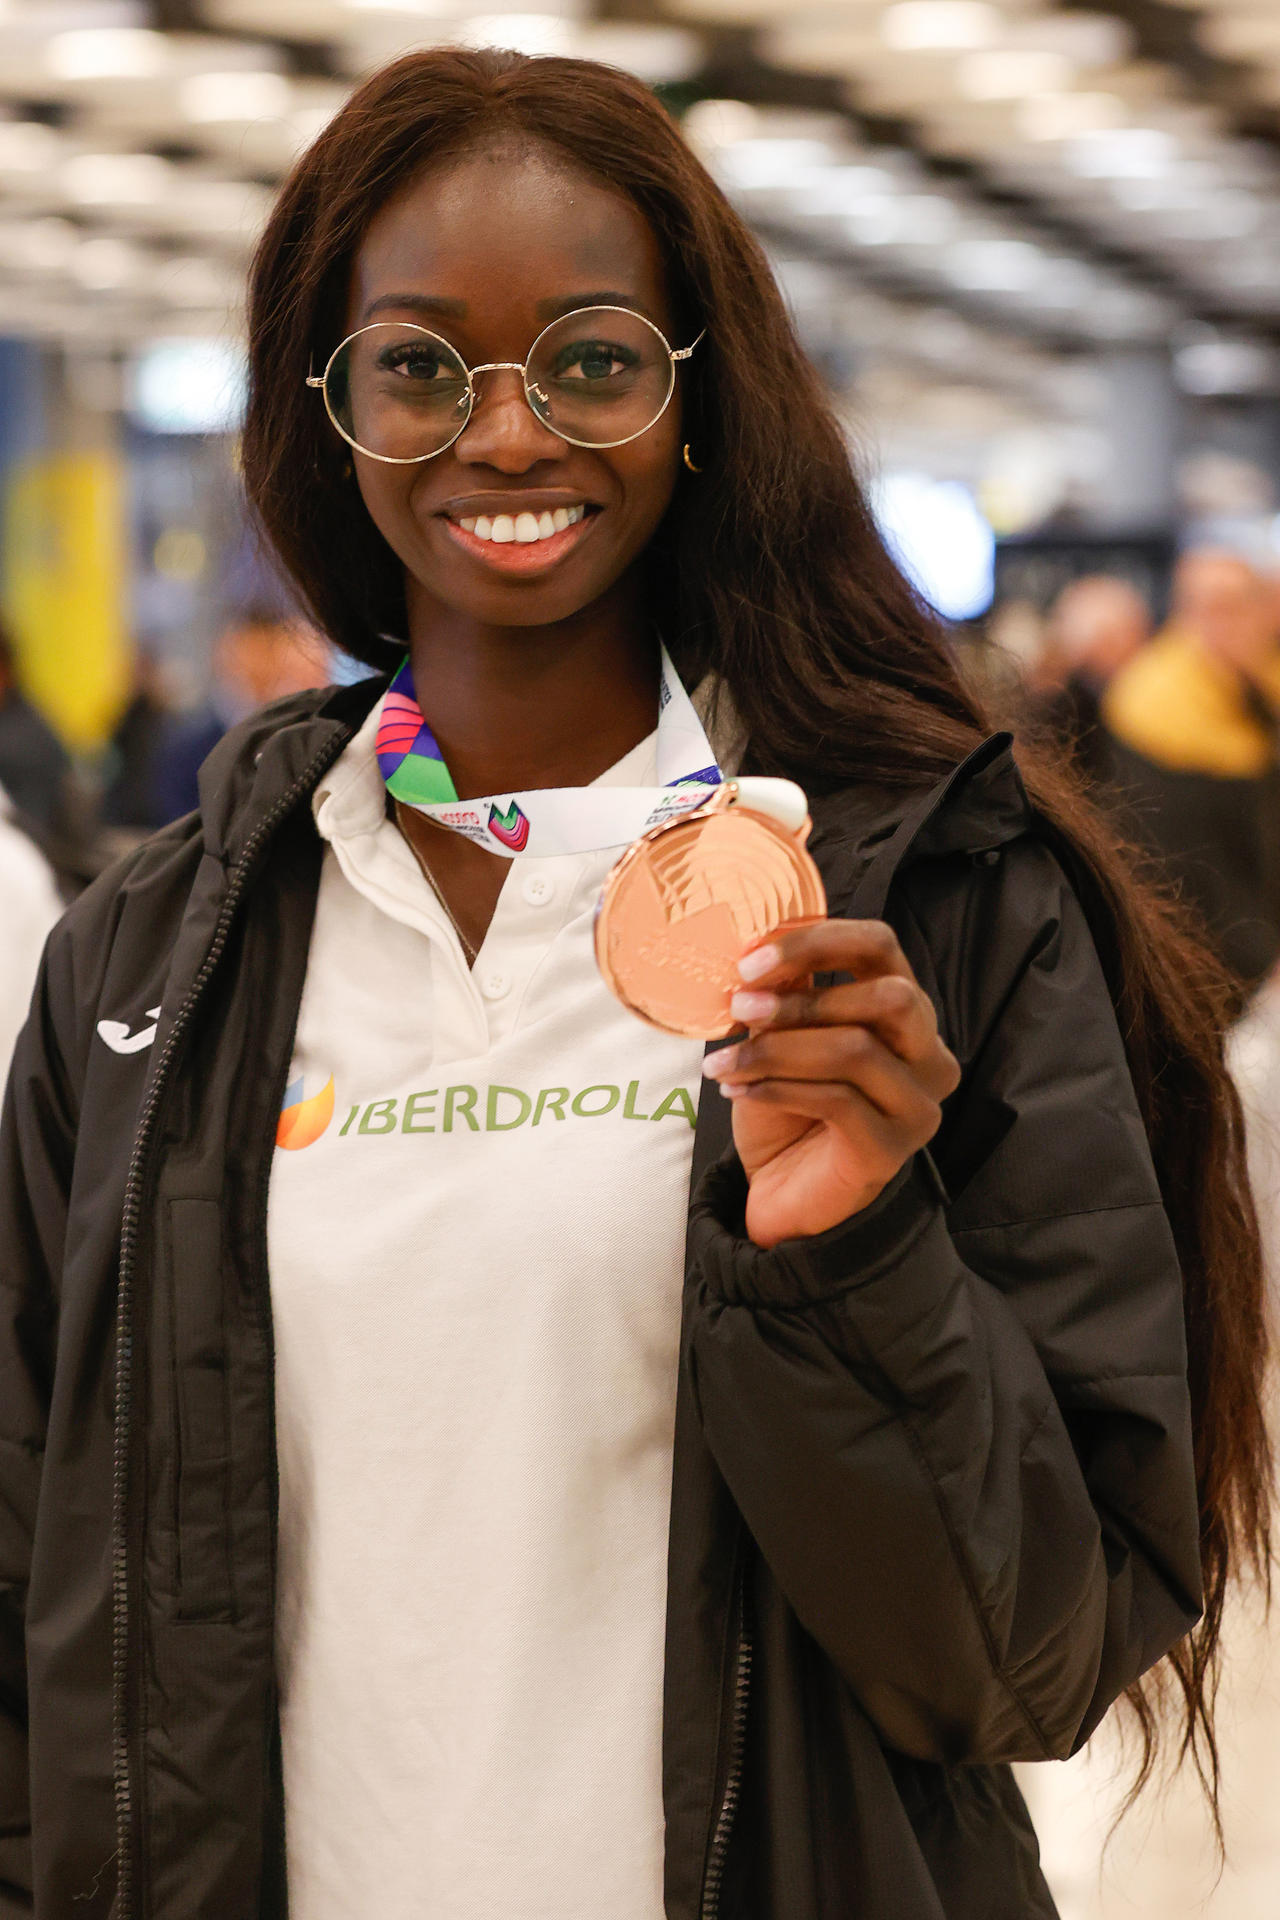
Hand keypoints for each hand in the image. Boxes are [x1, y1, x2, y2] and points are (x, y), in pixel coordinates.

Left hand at [703, 921, 959, 1249]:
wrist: (783, 1190)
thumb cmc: (788, 1107)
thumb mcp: (781, 1038)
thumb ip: (786, 995)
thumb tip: (761, 952)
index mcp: (906, 1012)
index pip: (882, 946)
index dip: (816, 941)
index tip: (750, 958)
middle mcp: (929, 1056)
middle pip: (892, 997)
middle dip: (805, 998)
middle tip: (739, 1005)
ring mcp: (918, 1106)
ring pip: (858, 1050)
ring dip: (777, 1048)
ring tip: (724, 1061)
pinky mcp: (893, 1150)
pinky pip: (837, 1101)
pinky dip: (777, 1088)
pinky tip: (739, 1091)